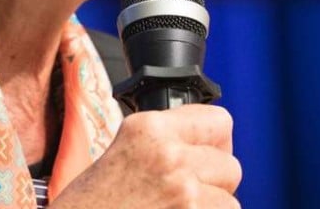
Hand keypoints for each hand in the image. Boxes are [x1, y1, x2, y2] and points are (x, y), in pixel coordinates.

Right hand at [51, 104, 240, 207]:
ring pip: (230, 197)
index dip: (214, 142)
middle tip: (186, 194)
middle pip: (230, 163)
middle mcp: (168, 153)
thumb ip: (164, 142)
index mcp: (148, 128)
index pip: (219, 120)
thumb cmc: (88, 207)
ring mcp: (182, 190)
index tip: (206, 155)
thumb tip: (206, 143)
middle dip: (215, 182)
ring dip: (212, 208)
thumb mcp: (120, 154)